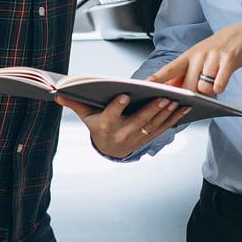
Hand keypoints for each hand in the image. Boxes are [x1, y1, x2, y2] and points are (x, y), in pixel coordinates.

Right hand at [56, 94, 190, 159]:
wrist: (110, 148)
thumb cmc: (98, 125)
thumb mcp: (86, 115)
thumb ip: (75, 104)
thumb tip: (57, 94)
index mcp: (106, 126)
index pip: (111, 115)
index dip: (117, 106)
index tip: (125, 95)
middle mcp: (123, 134)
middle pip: (139, 121)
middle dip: (152, 109)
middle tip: (163, 96)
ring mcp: (138, 137)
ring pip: (154, 124)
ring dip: (167, 113)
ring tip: (177, 100)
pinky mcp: (150, 137)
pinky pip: (164, 128)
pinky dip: (175, 118)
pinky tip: (184, 107)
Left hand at [149, 21, 241, 95]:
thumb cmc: (217, 50)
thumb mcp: (198, 58)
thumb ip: (185, 74)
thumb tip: (170, 91)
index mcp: (188, 56)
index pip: (169, 69)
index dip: (157, 79)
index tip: (146, 86)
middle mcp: (198, 56)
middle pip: (188, 87)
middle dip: (192, 95)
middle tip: (199, 92)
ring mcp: (213, 57)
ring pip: (204, 89)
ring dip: (209, 91)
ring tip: (214, 80)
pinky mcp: (228, 60)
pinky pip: (219, 85)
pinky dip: (220, 87)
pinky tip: (222, 81)